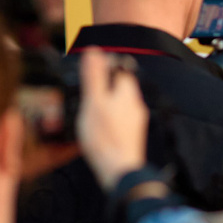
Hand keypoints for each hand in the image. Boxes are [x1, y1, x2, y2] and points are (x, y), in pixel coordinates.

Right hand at [77, 47, 148, 191]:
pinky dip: (108, 118)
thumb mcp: (94, 102)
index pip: (120, 69)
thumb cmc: (105, 138)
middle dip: (105, 84)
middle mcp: (135, 105)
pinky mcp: (131, 136)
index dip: (105, 65)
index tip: (89, 69)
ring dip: (106, 101)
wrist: (120, 170)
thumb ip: (94, 77)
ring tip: (89, 107)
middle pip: (121, 86)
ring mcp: (135, 121)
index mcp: (128, 93)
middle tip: (87, 88)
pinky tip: (98, 126)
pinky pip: (120, 120)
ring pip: (120, 103)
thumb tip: (94, 51)